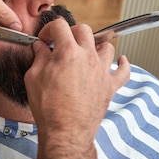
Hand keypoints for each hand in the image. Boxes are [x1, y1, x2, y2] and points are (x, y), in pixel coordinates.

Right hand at [24, 17, 129, 150]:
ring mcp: (102, 71)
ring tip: (85, 51)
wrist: (66, 132)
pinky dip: (123, 64)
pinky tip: (121, 60)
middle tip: (62, 41)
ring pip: (106, 46)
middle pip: (84, 30)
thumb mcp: (34, 78)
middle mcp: (88, 57)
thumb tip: (40, 48)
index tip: (46, 38)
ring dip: (94, 45)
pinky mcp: (110, 86)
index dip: (49, 29)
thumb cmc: (49, 108)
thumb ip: (39, 57)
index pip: (60, 26)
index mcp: (67, 52)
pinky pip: (124, 71)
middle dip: (70, 32)